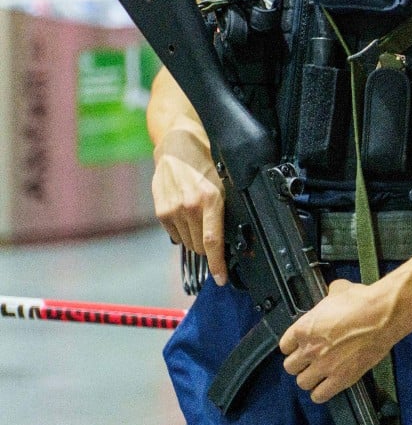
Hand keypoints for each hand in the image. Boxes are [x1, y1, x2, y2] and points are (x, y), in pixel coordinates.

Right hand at [151, 128, 226, 284]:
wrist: (176, 146)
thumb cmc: (207, 162)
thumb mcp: (226, 181)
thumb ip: (229, 209)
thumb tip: (237, 237)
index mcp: (210, 200)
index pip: (213, 242)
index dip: (218, 264)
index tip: (221, 279)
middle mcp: (189, 207)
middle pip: (201, 246)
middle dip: (210, 246)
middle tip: (215, 231)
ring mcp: (173, 210)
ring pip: (189, 242)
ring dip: (196, 237)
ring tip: (200, 217)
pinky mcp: (161, 212)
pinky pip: (176, 235)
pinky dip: (184, 231)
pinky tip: (188, 214)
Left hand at [280, 279, 397, 403]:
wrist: (383, 316)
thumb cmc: (362, 301)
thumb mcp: (339, 290)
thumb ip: (330, 296)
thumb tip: (334, 291)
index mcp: (304, 328)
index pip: (284, 346)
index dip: (293, 346)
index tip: (301, 346)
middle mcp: (309, 350)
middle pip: (290, 367)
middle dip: (300, 364)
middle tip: (311, 360)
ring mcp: (324, 366)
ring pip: (302, 383)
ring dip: (310, 379)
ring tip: (319, 374)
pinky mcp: (341, 379)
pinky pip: (320, 395)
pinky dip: (321, 393)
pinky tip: (327, 386)